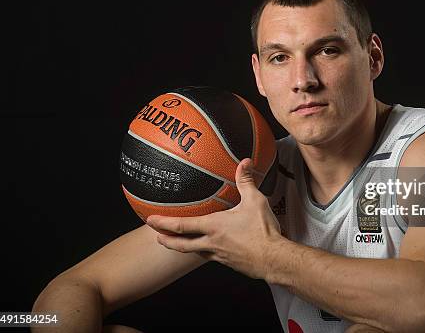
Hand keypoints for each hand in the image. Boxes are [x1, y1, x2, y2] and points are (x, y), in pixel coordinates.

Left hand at [146, 158, 283, 279]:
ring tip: (179, 242)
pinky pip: (211, 256)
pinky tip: (209, 247)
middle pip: (181, 244)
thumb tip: (245, 162)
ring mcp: (219, 255)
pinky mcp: (229, 262)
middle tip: (156, 236)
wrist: (274, 259)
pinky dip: (204, 251)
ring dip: (183, 247)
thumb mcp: (255, 201)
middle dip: (166, 240)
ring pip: (195, 252)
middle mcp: (212, 242)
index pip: (183, 225)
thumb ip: (246, 181)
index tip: (150, 220)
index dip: (164, 223)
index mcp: (214, 226)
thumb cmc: (263, 231)